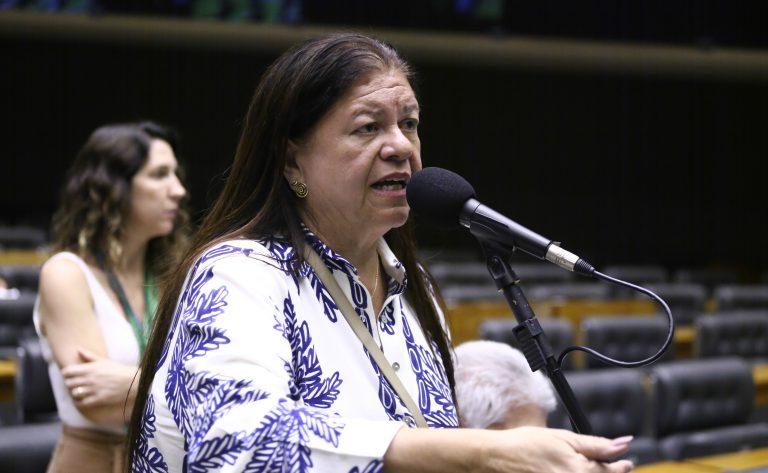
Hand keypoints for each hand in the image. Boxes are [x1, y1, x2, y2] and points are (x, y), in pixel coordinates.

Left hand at [61, 348, 138, 407]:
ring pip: (74, 393)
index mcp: (90, 368)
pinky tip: (81, 399)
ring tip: (78, 391)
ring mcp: (93, 389)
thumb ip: (89, 356)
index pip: (68, 371)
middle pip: (69, 383)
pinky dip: (79, 402)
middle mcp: (90, 379)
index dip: (66, 373)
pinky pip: (82, 402)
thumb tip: (78, 349)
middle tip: (74, 383)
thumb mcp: (104, 361)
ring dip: (75, 392)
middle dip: (70, 383)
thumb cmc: (118, 370)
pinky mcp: (98, 399)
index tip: (68, 374)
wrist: (132, 381)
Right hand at [488, 426, 633, 472]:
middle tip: (598, 465)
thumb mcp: (564, 439)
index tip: (625, 463)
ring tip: (571, 467)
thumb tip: (625, 444)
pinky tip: (563, 471)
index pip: (613, 472)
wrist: (496, 459)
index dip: (621, 466)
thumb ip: (597, 445)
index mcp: (581, 472)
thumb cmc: (526, 445)